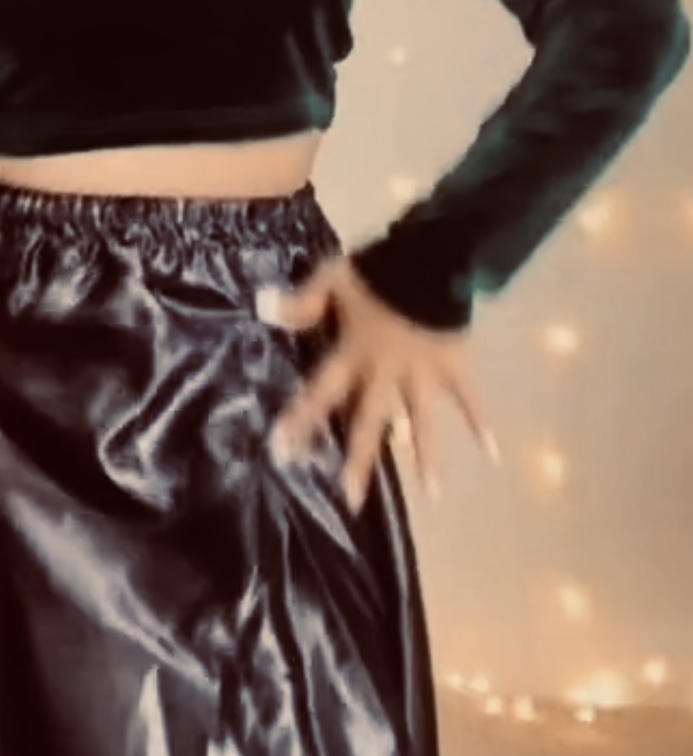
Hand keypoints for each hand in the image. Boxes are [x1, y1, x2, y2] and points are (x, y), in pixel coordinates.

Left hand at [256, 256, 500, 512]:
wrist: (435, 254)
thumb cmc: (380, 267)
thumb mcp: (333, 277)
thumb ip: (301, 300)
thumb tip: (261, 308)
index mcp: (354, 353)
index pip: (322, 391)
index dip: (301, 419)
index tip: (282, 451)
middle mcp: (387, 372)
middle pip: (370, 421)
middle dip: (360, 460)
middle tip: (352, 501)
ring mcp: (424, 373)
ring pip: (423, 421)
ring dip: (427, 457)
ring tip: (432, 496)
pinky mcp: (454, 364)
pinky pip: (469, 398)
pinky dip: (483, 423)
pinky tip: (493, 454)